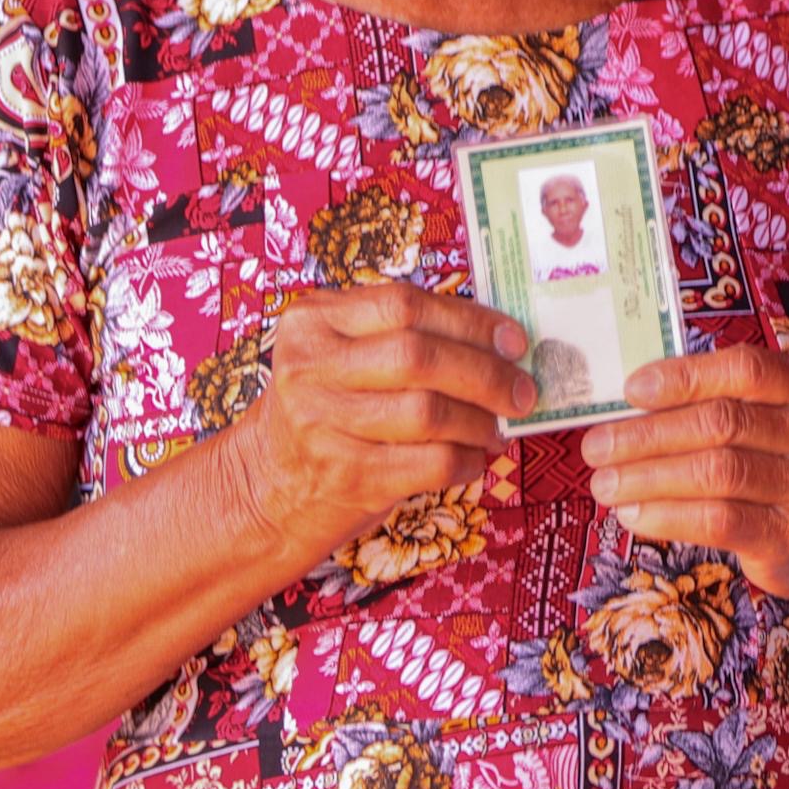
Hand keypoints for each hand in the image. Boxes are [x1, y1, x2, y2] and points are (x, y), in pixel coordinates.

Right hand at [220, 286, 533, 558]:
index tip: (514, 340)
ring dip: (480, 422)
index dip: (470, 321)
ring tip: (498, 429)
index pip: (406, 305)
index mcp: (314, 319)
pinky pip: (427, 463)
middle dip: (485, 374)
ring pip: (427, 412)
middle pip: (419, 357)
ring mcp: (320, 423)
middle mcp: (310, 366)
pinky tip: (475, 459)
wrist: (266, 483)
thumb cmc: (328, 407)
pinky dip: (465, 461)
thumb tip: (501, 341)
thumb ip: (404, 335)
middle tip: (523, 392)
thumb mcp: (344, 354)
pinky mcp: (342, 475)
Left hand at [581, 346, 788, 604]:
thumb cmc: (787, 460)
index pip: (747, 370)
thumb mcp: (776, 415)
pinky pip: (717, 522)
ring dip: (647, 477)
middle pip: (722, 423)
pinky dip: (667, 516)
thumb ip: (722, 399)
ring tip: (605, 482)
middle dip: (648, 434)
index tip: (632, 390)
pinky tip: (634, 514)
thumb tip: (633, 401)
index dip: (684, 378)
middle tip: (597, 445)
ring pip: (715, 473)